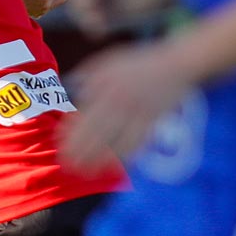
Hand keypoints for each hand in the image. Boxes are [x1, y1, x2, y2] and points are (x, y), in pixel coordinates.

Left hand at [59, 42, 191, 170]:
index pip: (84, 115)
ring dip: (100, 159)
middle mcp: (120, 103)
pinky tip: (113, 166)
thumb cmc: (137, 64)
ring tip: (87, 172)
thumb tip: (70, 88)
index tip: (60, 147)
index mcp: (106, 88)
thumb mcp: (107, 63)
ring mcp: (137, 114)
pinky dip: (124, 156)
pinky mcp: (152, 123)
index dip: (72, 134)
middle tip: (69, 166)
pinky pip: (137, 143)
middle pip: (97, 132)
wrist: (175, 65)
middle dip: (81, 152)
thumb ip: (88, 75)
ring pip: (116, 141)